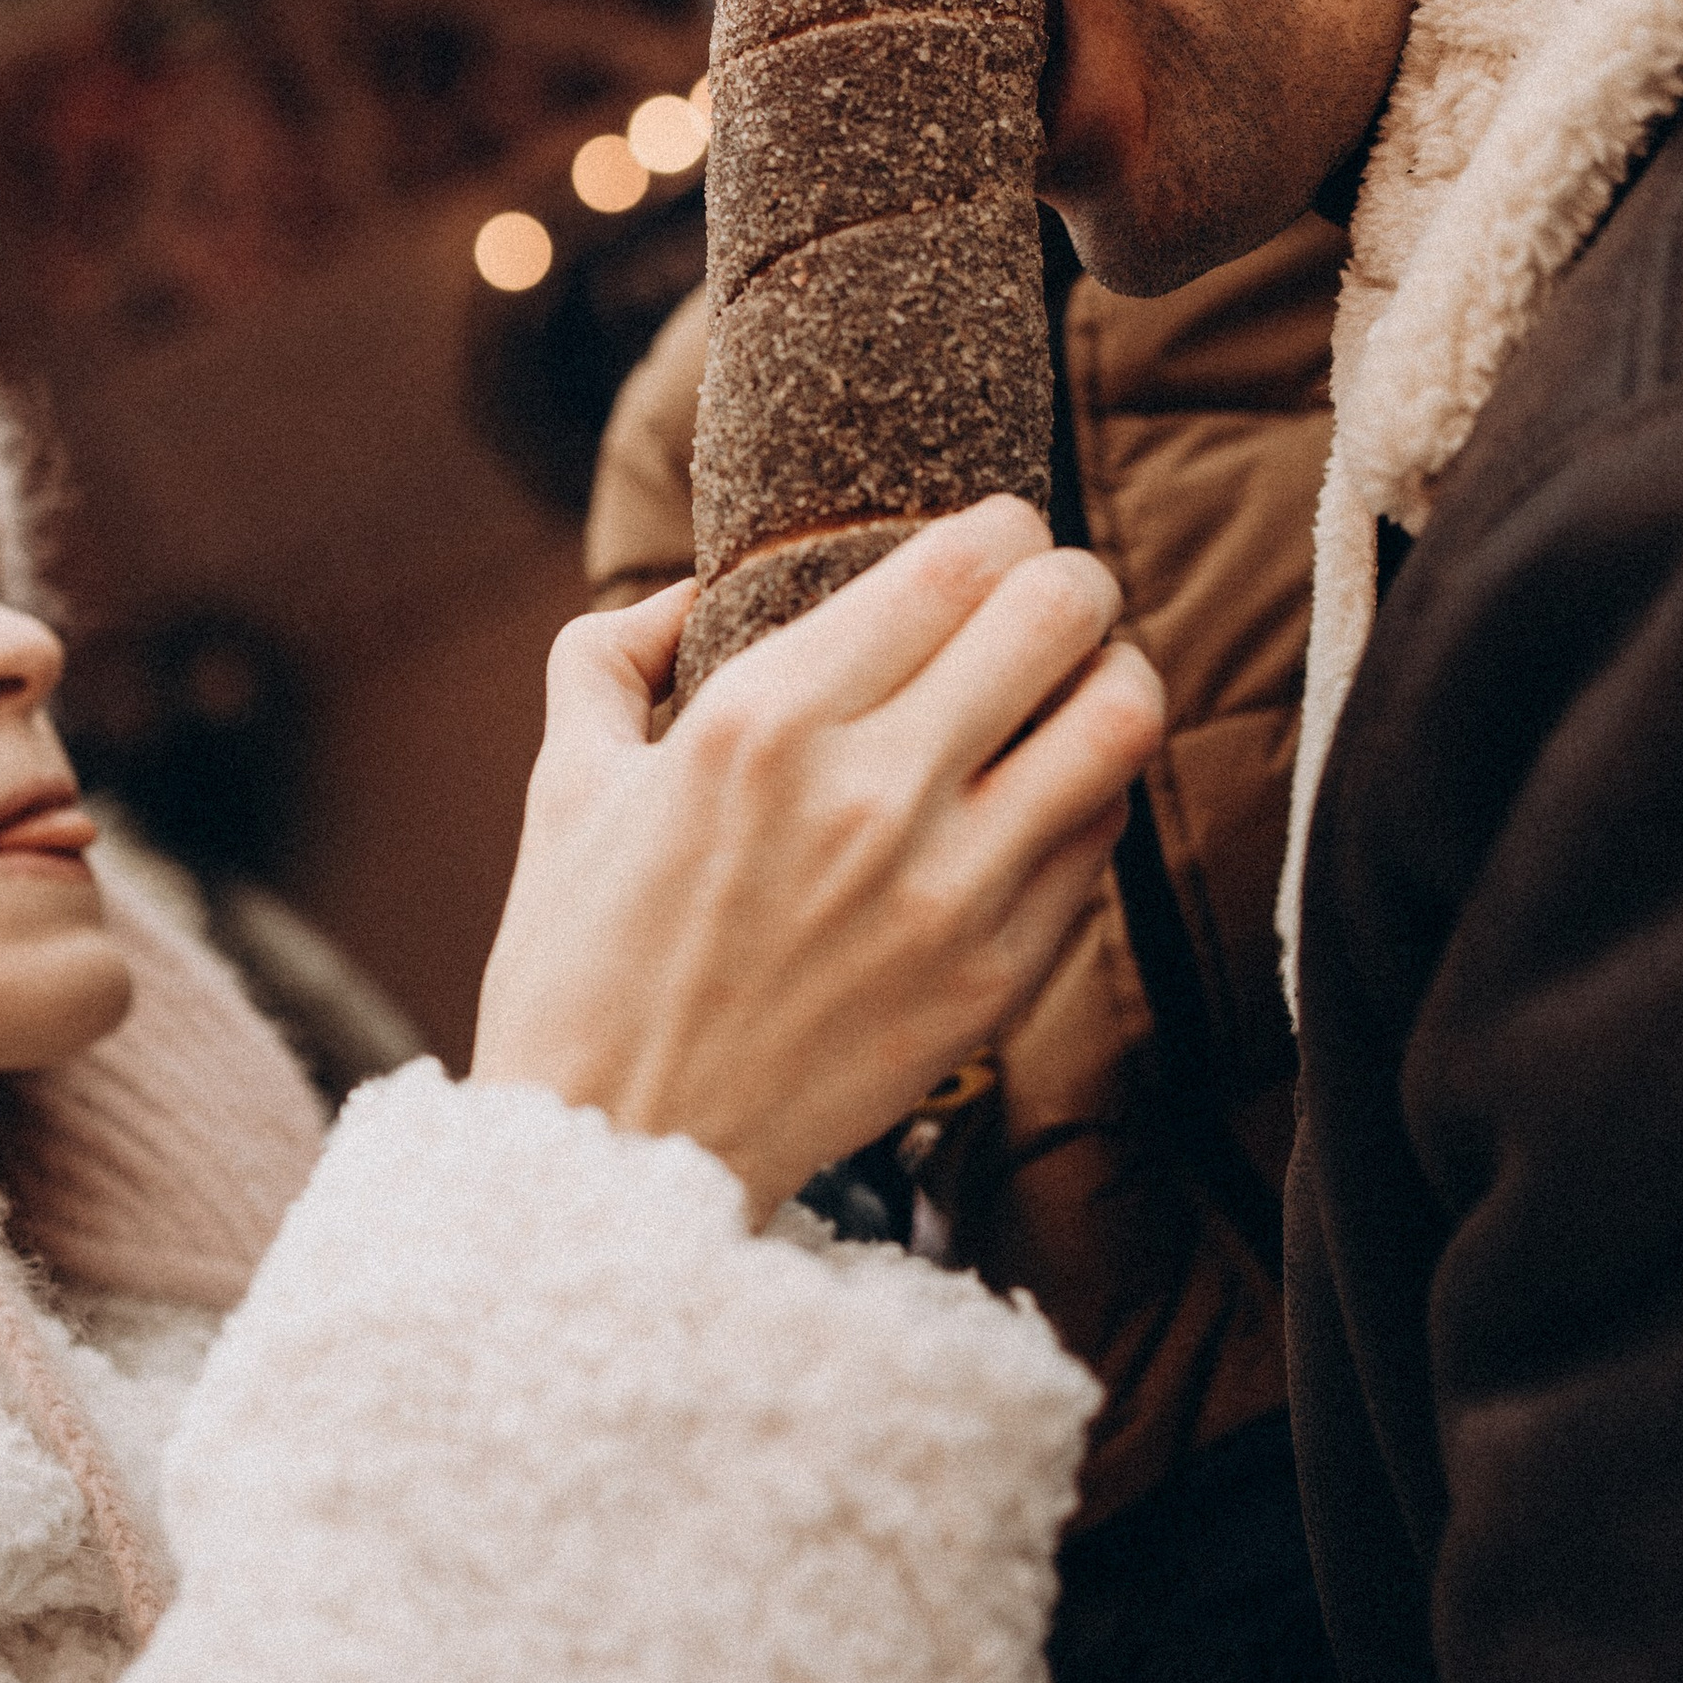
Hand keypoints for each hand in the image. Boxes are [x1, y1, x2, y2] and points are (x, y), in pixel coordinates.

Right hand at [470, 499, 1162, 1217]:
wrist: (620, 1157)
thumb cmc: (578, 964)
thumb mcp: (562, 781)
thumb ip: (611, 654)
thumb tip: (687, 593)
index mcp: (758, 721)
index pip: (955, 560)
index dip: (1000, 525)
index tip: (992, 533)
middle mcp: (868, 792)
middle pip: (1059, 612)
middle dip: (1069, 579)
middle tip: (1049, 594)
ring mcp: (947, 891)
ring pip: (1120, 719)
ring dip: (1114, 675)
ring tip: (1082, 680)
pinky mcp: (997, 977)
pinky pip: (1102, 837)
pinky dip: (1092, 792)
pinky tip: (1049, 790)